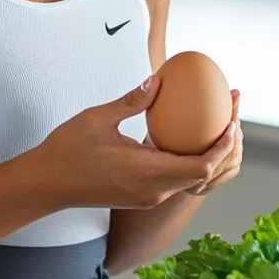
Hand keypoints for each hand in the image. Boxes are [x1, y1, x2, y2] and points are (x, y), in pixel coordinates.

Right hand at [31, 76, 237, 209]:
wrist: (47, 184)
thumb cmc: (67, 151)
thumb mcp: (98, 118)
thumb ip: (132, 100)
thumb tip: (158, 80)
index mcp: (145, 173)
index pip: (201, 167)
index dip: (223, 146)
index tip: (231, 122)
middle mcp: (152, 191)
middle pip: (205, 177)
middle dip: (224, 149)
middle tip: (230, 118)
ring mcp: (147, 197)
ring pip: (192, 181)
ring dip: (209, 157)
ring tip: (215, 127)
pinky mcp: (141, 197)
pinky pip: (175, 181)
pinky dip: (189, 162)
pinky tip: (186, 139)